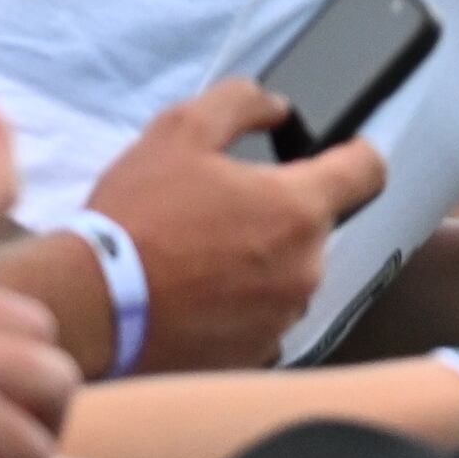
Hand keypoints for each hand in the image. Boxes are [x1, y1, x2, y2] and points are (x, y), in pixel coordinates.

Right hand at [84, 78, 384, 371]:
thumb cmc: (136, 220)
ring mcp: (284, 317)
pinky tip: (194, 295)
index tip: (340, 152)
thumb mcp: (179, 132)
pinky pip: (263, 316)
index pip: (368, 171)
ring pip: (288, 273)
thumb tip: (276, 107)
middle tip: (218, 210)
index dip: (356, 153)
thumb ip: (239, 103)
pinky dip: (238, 303)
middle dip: (277, 213)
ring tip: (197, 257)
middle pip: (314, 225)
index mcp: (297, 209)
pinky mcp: (257, 354)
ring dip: (258, 261)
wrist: (91, 308)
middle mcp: (306, 267)